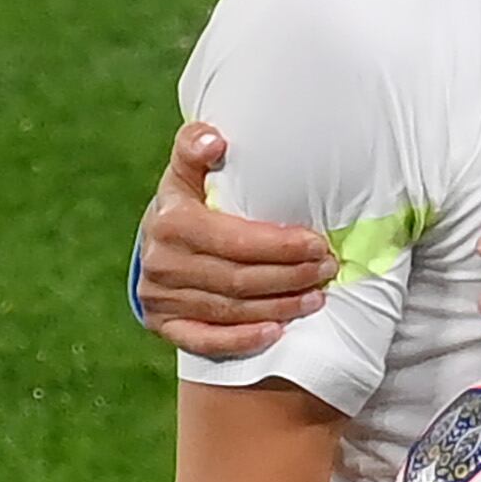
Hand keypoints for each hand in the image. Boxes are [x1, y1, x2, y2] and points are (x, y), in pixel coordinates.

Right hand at [135, 121, 338, 358]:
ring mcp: (160, 299)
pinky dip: (243, 339)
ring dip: (279, 306)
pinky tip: (277, 332)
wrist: (153, 248)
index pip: (235, 240)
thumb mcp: (186, 173)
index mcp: (171, 222)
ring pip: (230, 309)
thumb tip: (215, 140)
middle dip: (290, 276)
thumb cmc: (185, 205)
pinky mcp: (164, 326)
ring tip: (317, 296)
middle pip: (238, 278)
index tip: (318, 243)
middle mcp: (163, 263)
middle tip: (327, 269)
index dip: (281, 246)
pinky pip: (205, 341)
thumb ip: (195, 149)